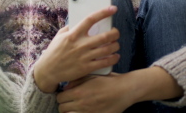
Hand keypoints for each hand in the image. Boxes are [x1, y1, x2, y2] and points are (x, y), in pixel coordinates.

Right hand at [33, 6, 119, 92]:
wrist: (48, 71)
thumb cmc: (54, 52)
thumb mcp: (59, 36)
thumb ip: (70, 28)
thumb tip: (80, 21)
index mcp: (74, 34)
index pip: (91, 19)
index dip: (103, 13)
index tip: (113, 9)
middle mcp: (80, 44)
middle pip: (105, 36)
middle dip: (115, 33)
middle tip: (116, 32)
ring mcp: (84, 57)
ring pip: (108, 49)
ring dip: (115, 45)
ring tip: (116, 44)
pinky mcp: (87, 68)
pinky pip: (105, 62)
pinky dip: (113, 58)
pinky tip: (115, 56)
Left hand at [57, 67, 183, 112]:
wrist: (125, 89)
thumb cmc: (109, 81)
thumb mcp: (91, 76)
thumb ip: (76, 81)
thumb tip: (65, 87)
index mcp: (79, 92)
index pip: (60, 98)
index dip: (62, 96)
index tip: (65, 95)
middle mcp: (82, 104)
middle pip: (62, 109)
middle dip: (64, 105)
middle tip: (69, 102)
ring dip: (70, 112)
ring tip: (75, 108)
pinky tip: (83, 111)